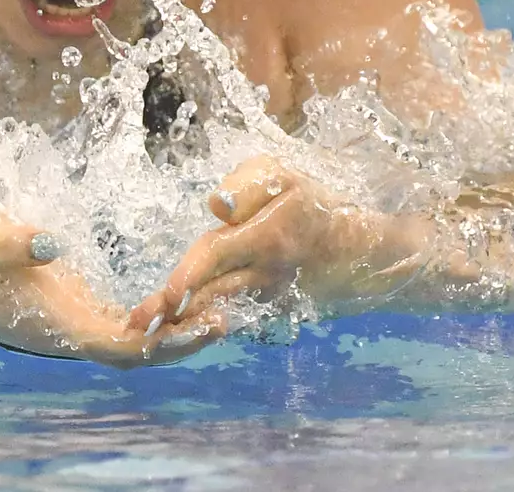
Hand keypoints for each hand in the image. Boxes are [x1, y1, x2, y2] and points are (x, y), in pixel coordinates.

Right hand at [0, 207, 224, 368]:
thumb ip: (8, 243)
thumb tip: (52, 244)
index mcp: (55, 326)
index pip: (122, 347)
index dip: (164, 340)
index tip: (201, 323)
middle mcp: (69, 334)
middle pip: (139, 354)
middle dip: (183, 342)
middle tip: (228, 316)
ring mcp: (70, 326)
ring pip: (133, 343)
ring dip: (172, 331)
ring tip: (216, 306)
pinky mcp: (71, 312)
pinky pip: (121, 326)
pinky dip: (152, 318)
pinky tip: (176, 298)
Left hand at [129, 155, 424, 332]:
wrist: (374, 256)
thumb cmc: (323, 207)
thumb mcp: (287, 178)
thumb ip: (245, 184)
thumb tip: (213, 208)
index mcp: (268, 237)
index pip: (215, 253)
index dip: (187, 275)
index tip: (165, 294)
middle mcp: (268, 274)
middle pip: (212, 292)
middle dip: (174, 308)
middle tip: (138, 323)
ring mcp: (273, 298)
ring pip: (222, 311)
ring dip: (187, 321)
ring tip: (150, 333)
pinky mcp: (278, 313)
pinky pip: (240, 319)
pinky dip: (213, 324)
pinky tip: (187, 330)